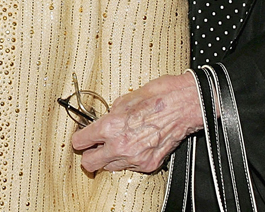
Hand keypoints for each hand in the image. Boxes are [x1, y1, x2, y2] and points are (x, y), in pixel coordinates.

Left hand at [71, 72, 202, 173]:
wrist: (184, 105)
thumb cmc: (158, 97)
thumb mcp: (123, 100)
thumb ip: (109, 116)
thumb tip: (102, 122)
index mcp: (109, 127)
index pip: (80, 142)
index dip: (79, 139)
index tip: (81, 138)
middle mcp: (120, 146)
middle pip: (90, 164)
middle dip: (89, 155)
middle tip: (93, 148)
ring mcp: (135, 159)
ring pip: (110, 167)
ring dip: (109, 158)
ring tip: (117, 144)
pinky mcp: (149, 165)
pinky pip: (131, 167)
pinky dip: (130, 159)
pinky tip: (135, 145)